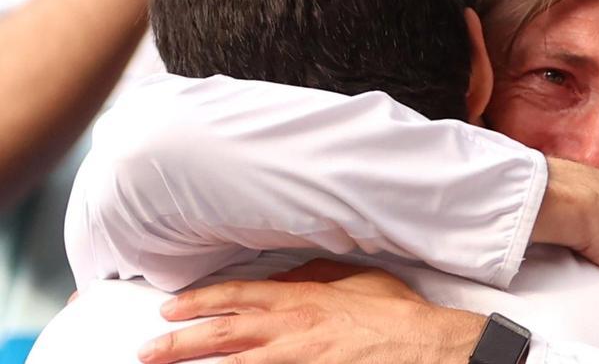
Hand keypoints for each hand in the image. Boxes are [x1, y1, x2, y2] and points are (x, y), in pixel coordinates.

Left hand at [138, 259, 485, 363]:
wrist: (419, 345)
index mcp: (299, 298)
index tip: (173, 308)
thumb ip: (315, 274)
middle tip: (149, 349)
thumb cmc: (390, 312)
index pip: (237, 297)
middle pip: (223, 335)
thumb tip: (289, 273)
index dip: (201, 302)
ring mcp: (295, 360)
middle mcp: (289, 329)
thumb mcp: (353, 278)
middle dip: (180, 342)